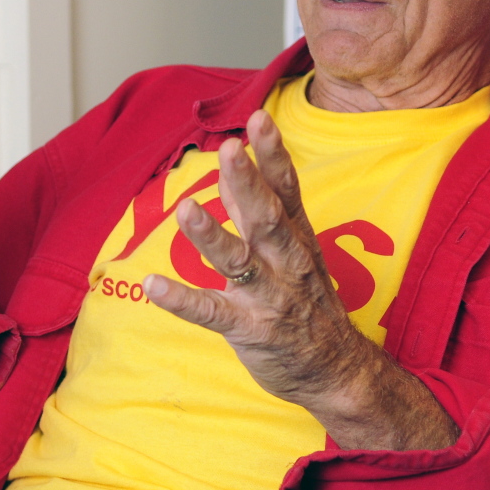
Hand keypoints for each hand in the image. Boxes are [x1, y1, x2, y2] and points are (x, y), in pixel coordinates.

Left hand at [144, 111, 457, 450]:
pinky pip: (212, 314)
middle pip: (266, 218)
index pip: (287, 189)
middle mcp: (286, 262)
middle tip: (230, 149)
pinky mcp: (250, 331)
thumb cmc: (310, 302)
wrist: (336, 370)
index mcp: (297, 237)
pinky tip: (153, 286)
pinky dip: (183, 300)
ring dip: (211, 235)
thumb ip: (259, 210)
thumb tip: (230, 169)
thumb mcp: (294, 250)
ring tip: (185, 210)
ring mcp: (269, 297)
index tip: (260, 118)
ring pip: (238, 262)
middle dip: (247, 183)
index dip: (273, 154)